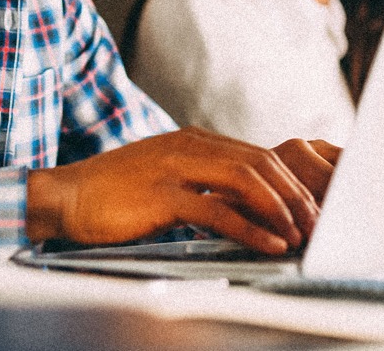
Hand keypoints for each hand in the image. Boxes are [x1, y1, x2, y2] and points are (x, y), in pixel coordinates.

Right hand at [26, 127, 327, 254]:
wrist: (66, 196)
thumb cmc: (114, 193)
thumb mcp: (165, 178)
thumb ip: (202, 182)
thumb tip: (243, 205)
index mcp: (194, 140)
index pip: (257, 154)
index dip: (290, 181)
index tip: (310, 207)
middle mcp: (190, 146)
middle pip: (261, 162)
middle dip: (295, 194)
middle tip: (316, 222)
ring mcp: (176, 167)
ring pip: (246, 180)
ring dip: (281, 209)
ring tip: (301, 234)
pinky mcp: (163, 194)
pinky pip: (218, 210)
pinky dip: (251, 228)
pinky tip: (269, 244)